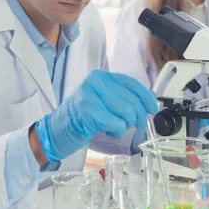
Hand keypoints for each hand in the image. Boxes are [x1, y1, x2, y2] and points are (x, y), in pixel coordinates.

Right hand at [35, 70, 157, 162]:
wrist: (57, 130)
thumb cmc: (82, 116)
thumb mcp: (103, 99)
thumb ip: (123, 96)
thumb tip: (150, 100)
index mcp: (101, 76)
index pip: (132, 84)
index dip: (146, 97)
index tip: (152, 109)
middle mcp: (95, 82)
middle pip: (132, 100)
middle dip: (138, 117)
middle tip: (137, 126)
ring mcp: (91, 97)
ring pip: (127, 113)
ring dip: (126, 125)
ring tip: (115, 127)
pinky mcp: (89, 113)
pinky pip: (117, 124)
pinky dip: (117, 132)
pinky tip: (107, 131)